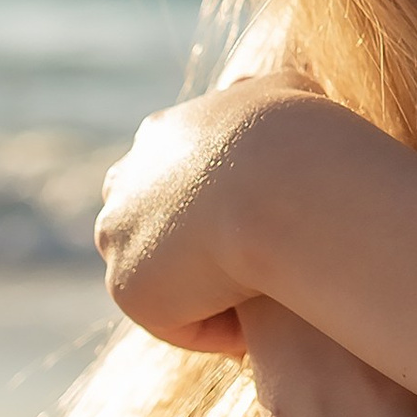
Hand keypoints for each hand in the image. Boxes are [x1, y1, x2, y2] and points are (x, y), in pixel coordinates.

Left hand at [95, 80, 314, 351]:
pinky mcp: (128, 287)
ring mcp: (120, 234)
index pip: (175, 171)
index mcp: (160, 135)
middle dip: (194, 244)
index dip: (216, 199)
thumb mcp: (287, 91)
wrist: (276, 187)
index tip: (263, 220)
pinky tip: (257, 325)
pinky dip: (216, 325)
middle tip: (255, 267)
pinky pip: (178, 319)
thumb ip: (270, 94)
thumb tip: (270, 93)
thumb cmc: (297, 139)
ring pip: (162, 273)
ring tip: (260, 304)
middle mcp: (126, 181)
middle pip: (152, 221)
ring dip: (204, 288)